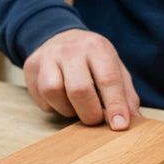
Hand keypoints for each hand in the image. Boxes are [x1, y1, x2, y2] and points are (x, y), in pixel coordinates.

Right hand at [24, 28, 141, 130]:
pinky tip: (61, 99)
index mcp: (96, 47)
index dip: (115, 106)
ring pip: (53, 92)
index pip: (107, 79)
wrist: (60, 37)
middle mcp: (70, 49)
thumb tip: (133, 120)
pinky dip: (53, 106)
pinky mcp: (30, 66)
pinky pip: (40, 96)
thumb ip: (126, 94)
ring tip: (76, 106)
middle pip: (79, 89)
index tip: (119, 126)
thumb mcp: (115, 68)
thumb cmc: (93, 60)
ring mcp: (47, 56)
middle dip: (90, 113)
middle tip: (95, 118)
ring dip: (67, 109)